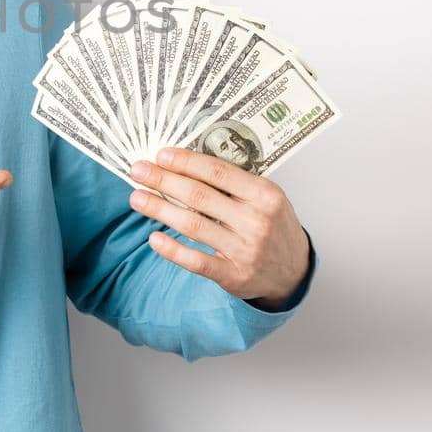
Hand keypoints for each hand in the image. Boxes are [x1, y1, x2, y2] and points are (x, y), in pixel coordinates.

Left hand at [126, 147, 309, 309]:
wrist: (294, 270)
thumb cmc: (273, 225)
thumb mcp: (264, 197)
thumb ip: (233, 182)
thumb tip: (184, 163)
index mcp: (265, 194)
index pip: (218, 172)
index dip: (185, 162)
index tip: (160, 155)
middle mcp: (256, 221)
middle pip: (200, 196)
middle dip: (163, 181)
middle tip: (138, 171)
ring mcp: (245, 250)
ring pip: (193, 225)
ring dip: (160, 209)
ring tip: (137, 198)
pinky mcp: (234, 276)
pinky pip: (197, 261)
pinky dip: (173, 249)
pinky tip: (154, 238)